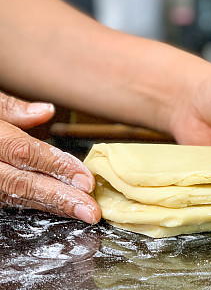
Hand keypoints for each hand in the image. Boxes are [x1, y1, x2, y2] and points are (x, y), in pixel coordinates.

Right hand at [0, 92, 100, 223]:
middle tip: (90, 209)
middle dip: (59, 197)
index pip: (23, 152)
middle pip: (22, 182)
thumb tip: (46, 111)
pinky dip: (38, 203)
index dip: (57, 165)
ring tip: (81, 212)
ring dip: (52, 205)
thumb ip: (9, 108)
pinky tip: (60, 207)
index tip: (85, 178)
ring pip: (17, 196)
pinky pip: (11, 199)